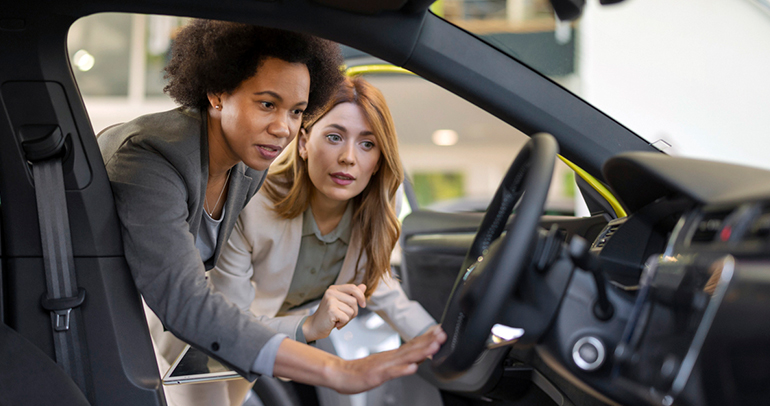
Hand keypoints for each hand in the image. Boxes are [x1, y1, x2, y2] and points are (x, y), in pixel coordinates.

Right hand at [303, 284, 366, 341]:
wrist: (315, 326)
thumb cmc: (329, 315)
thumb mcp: (342, 303)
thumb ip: (352, 295)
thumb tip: (364, 286)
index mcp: (334, 289)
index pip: (353, 288)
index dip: (361, 296)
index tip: (363, 305)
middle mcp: (331, 292)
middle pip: (354, 301)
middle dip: (353, 312)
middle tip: (343, 316)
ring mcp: (330, 301)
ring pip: (351, 311)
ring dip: (347, 319)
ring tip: (338, 319)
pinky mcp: (331, 310)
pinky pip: (346, 318)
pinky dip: (343, 323)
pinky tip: (335, 323)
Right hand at [330, 325, 446, 393]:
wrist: (339, 373)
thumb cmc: (360, 370)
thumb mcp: (384, 365)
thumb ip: (399, 361)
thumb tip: (417, 358)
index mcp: (392, 355)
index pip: (412, 344)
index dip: (427, 338)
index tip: (440, 331)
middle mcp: (389, 357)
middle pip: (412, 348)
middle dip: (428, 341)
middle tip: (442, 335)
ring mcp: (383, 365)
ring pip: (404, 357)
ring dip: (420, 352)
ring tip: (434, 347)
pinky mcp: (376, 375)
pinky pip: (391, 372)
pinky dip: (402, 369)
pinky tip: (413, 368)